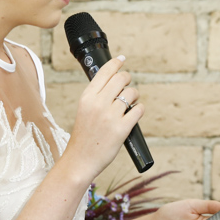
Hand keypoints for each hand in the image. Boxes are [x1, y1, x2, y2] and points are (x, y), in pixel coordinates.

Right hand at [65, 56, 144, 183]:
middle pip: (121, 79)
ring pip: (132, 93)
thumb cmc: (84, 136)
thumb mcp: (84, 110)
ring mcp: (110, 116)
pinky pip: (138, 110)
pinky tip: (135, 113)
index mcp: (87, 98)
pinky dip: (139, 109)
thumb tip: (114, 81)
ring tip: (130, 104)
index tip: (121, 59)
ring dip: (134, 96)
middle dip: (127, 80)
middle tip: (127, 85)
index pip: (104, 72)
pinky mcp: (122, 129)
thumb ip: (96, 96)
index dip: (116, 63)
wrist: (80, 160)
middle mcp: (98, 104)